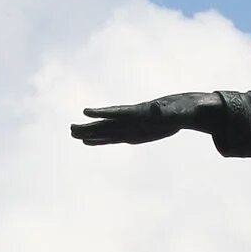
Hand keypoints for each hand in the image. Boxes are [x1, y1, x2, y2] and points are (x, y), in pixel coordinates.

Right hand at [71, 94, 220, 146]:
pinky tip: (88, 142)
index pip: (118, 113)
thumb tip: (160, 108)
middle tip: (71, 129)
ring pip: (106, 132)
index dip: (102, 112)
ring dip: (90, 134)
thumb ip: (164, 111)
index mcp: (138, 113)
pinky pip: (112, 139)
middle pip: (106, 124)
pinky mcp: (130, 135)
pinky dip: (100, 141)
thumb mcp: (174, 113)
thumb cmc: (178, 111)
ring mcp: (128, 127)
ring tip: (73, 134)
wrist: (179, 111)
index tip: (86, 112)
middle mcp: (130, 120)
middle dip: (89, 127)